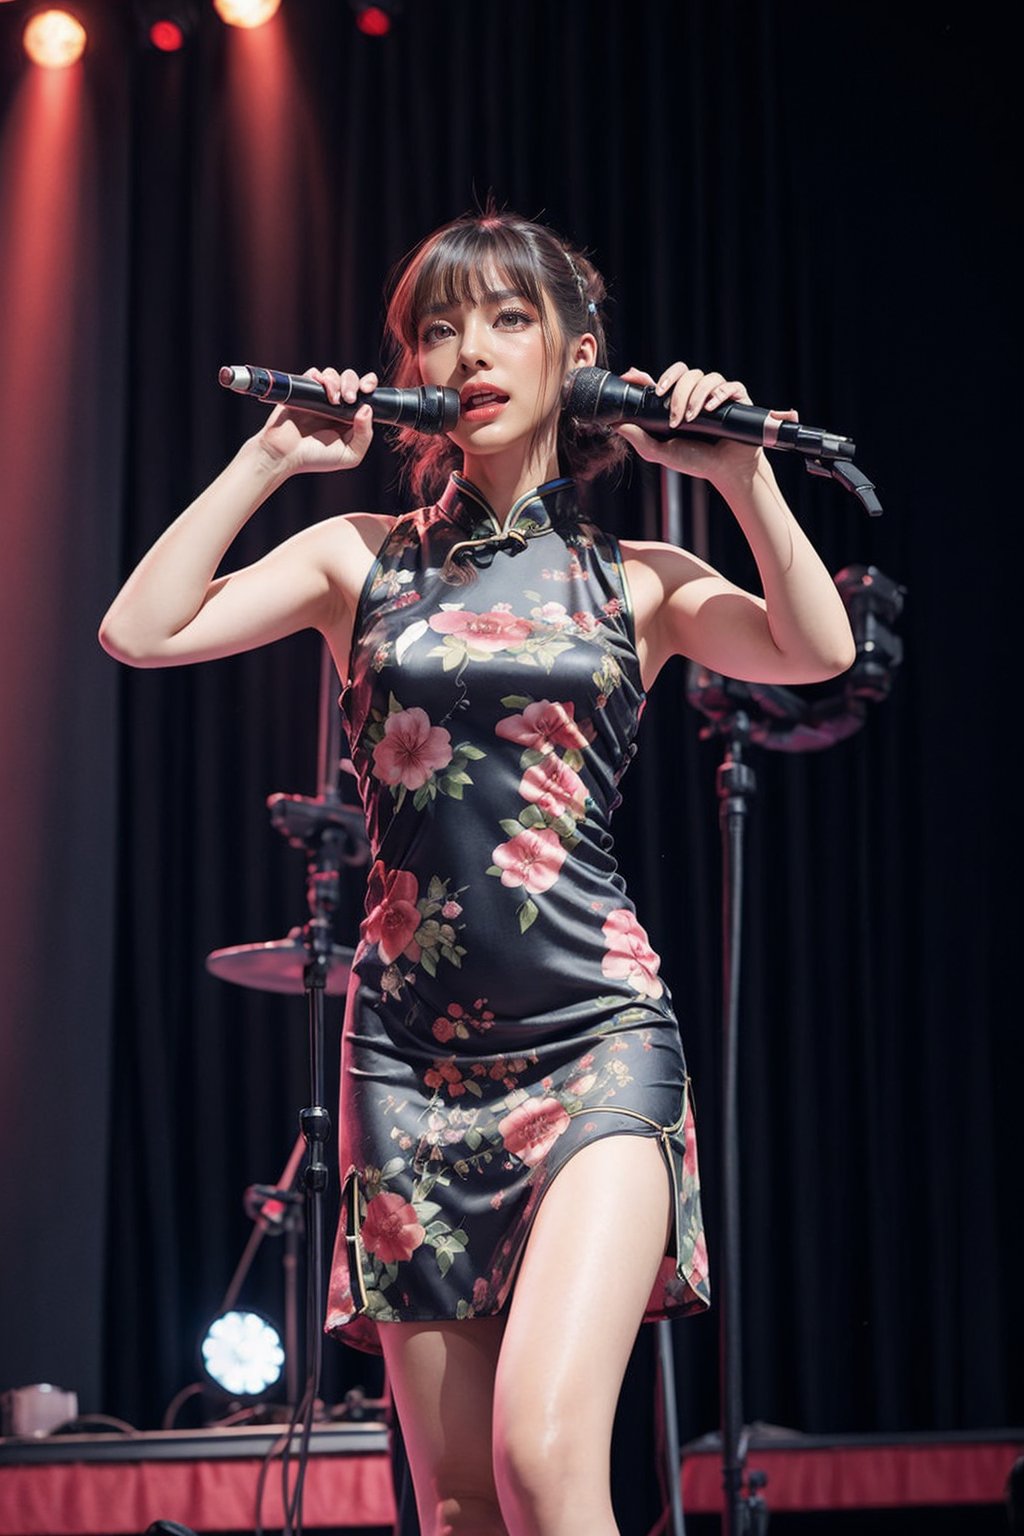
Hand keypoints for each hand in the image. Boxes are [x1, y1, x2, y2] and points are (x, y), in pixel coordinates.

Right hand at [256, 366, 377, 474]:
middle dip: (354, 383)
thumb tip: (367, 409)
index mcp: (349, 417)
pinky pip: (315, 373)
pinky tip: (323, 392)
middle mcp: (336, 405)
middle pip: (351, 379)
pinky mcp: (303, 390)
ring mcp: (319, 396)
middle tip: (349, 399)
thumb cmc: (315, 458)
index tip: (367, 390)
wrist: (285, 455)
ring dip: (337, 382)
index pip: (365, 394)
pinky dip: (321, 377)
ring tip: (334, 400)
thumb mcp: (349, 455)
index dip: (369, 384)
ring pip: (334, 374)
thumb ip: (364, 435)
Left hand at [614, 363, 798, 485]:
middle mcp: (697, 393)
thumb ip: (639, 438)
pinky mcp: (737, 398)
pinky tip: (711, 408)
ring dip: (696, 397)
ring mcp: (717, 394)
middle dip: (677, 393)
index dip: (647, 376)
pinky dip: (719, 394)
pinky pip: (730, 385)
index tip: (632, 377)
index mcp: (678, 402)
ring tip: (693, 419)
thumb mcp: (660, 452)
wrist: (726, 471)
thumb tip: (615, 424)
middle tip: (674, 418)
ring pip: (705, 378)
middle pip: (685, 374)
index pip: (664, 379)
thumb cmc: (695, 461)